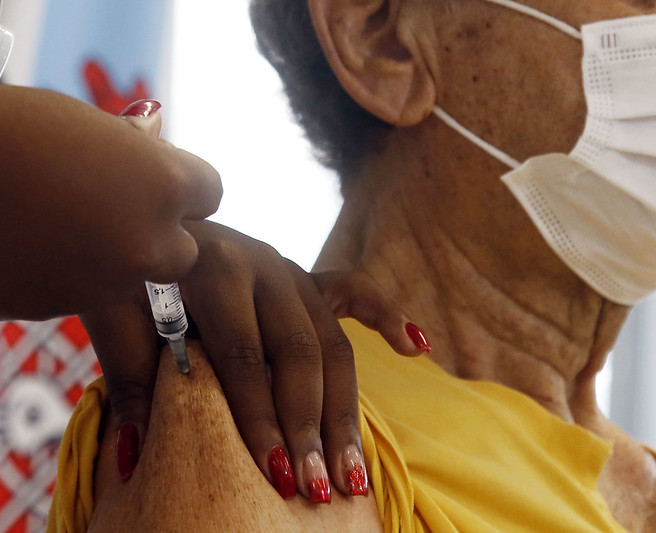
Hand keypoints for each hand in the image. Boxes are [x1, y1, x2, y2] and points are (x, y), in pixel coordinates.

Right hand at [0, 87, 221, 319]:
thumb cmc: (11, 133)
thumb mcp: (84, 124)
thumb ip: (132, 147)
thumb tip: (153, 137)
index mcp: (166, 185)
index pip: (210, 191)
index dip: (185, 184)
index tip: (161, 180)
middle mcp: (149, 242)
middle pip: (184, 250)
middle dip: (160, 234)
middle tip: (116, 211)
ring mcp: (109, 281)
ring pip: (135, 275)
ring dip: (117, 257)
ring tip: (66, 222)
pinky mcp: (67, 307)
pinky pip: (91, 290)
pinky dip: (78, 273)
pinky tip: (41, 245)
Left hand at [81, 220, 429, 501]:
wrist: (144, 219)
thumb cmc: (127, 273)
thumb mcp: (114, 313)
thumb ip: (129, 375)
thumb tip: (137, 452)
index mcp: (218, 266)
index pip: (246, 356)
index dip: (260, 417)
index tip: (274, 473)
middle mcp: (267, 264)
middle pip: (302, 355)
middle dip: (310, 426)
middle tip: (319, 486)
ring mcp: (293, 269)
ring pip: (335, 345)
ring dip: (346, 410)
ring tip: (354, 470)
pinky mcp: (306, 277)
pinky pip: (356, 292)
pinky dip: (387, 316)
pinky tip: (416, 346)